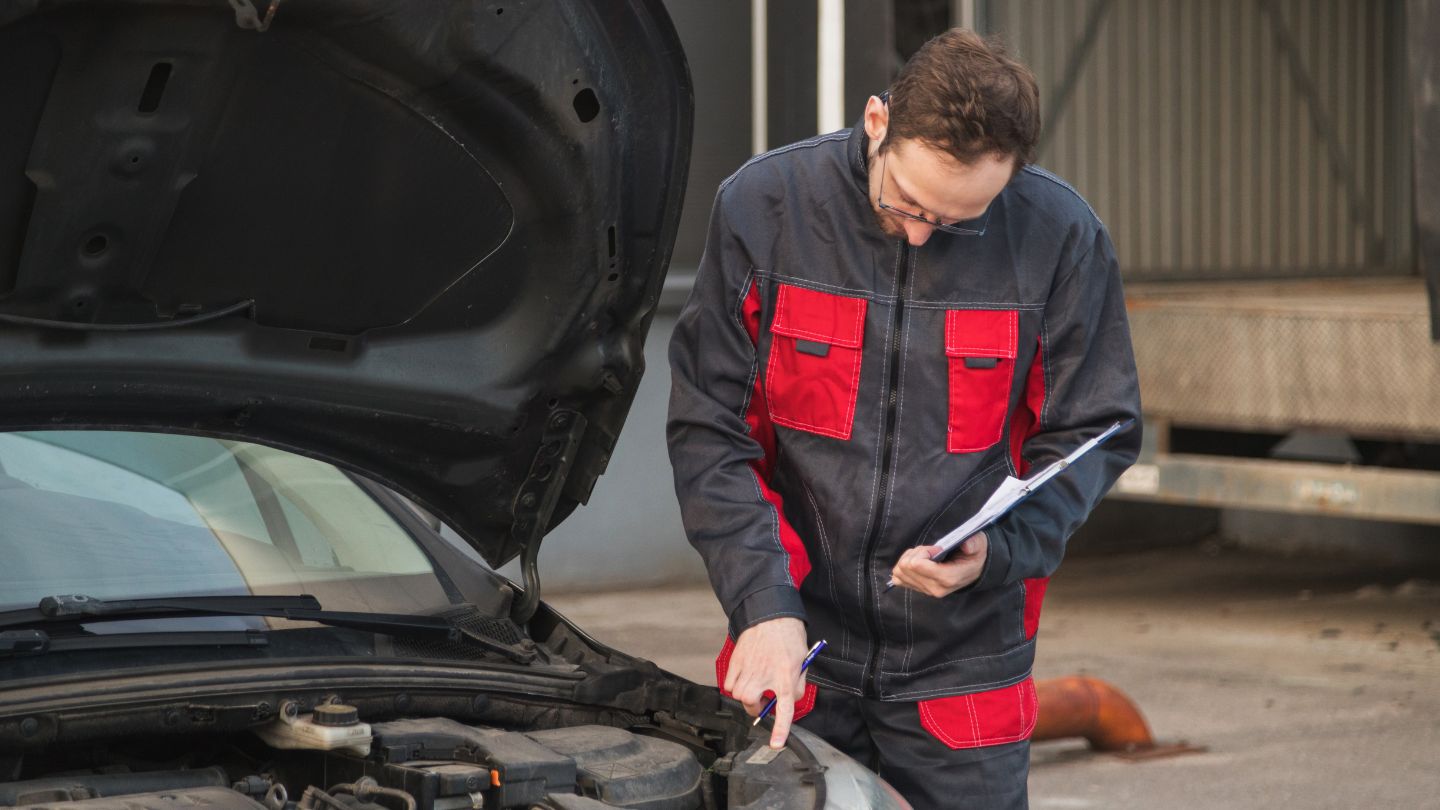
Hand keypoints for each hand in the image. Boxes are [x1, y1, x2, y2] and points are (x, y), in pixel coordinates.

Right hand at [724, 616, 808, 748]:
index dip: (780, 728)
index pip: (784, 708)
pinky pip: (729, 683)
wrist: (771, 614)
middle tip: (762, 701)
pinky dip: (734, 685)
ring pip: (738, 695)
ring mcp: (748, 668)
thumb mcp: (802, 662)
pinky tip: (744, 676)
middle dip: (755, 707)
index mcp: (786, 675)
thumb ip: (797, 684)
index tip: (776, 744)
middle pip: (751, 704)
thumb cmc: (788, 636)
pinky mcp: (736, 662)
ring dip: (745, 695)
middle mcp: (765, 674)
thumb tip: (790, 700)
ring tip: (753, 685)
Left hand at [889, 532, 987, 597]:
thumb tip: (966, 545)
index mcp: (947, 578)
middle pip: (905, 566)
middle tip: (931, 551)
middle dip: (916, 553)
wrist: (974, 571)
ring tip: (925, 556)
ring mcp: (925, 590)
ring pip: (899, 571)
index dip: (924, 551)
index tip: (937, 549)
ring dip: (909, 558)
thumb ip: (974, 544)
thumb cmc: (973, 556)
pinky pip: (898, 578)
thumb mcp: (979, 546)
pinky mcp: (918, 589)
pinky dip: (904, 567)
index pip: (916, 565)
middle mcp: (934, 588)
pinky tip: (917, 562)